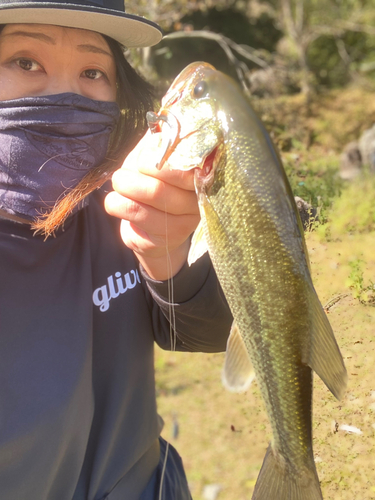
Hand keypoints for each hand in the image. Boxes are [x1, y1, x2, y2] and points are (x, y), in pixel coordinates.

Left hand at [104, 130, 199, 279]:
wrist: (152, 232)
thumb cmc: (154, 188)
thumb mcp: (157, 160)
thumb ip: (160, 140)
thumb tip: (161, 117)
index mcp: (201, 175)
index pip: (190, 159)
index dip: (162, 156)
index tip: (142, 158)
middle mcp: (200, 198)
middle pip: (170, 176)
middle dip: (137, 171)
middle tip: (123, 173)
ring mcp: (186, 221)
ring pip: (153, 194)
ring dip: (124, 185)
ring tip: (118, 184)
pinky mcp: (167, 238)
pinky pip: (137, 213)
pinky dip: (116, 203)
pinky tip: (116, 202)